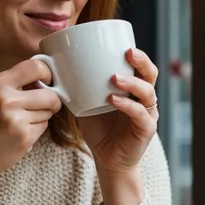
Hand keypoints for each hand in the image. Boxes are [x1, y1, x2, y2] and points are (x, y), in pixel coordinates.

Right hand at [0, 59, 62, 181]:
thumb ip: (11, 85)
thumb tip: (41, 78)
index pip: (35, 67)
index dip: (47, 74)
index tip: (47, 81)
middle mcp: (7, 99)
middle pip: (49, 94)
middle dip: (51, 101)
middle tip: (44, 106)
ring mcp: (16, 118)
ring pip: (48, 111)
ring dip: (42, 117)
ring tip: (23, 122)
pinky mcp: (25, 137)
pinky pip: (43, 127)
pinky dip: (36, 130)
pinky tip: (21, 134)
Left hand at [78, 48, 158, 175]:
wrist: (107, 160)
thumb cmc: (98, 129)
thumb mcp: (85, 104)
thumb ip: (77, 88)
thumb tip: (53, 69)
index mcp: (132, 88)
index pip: (140, 66)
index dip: (135, 54)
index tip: (122, 43)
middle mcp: (144, 98)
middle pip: (150, 73)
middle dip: (141, 61)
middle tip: (127, 53)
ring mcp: (148, 114)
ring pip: (148, 92)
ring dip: (132, 82)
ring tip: (114, 78)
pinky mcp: (146, 130)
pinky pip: (140, 114)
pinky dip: (128, 106)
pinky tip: (114, 100)